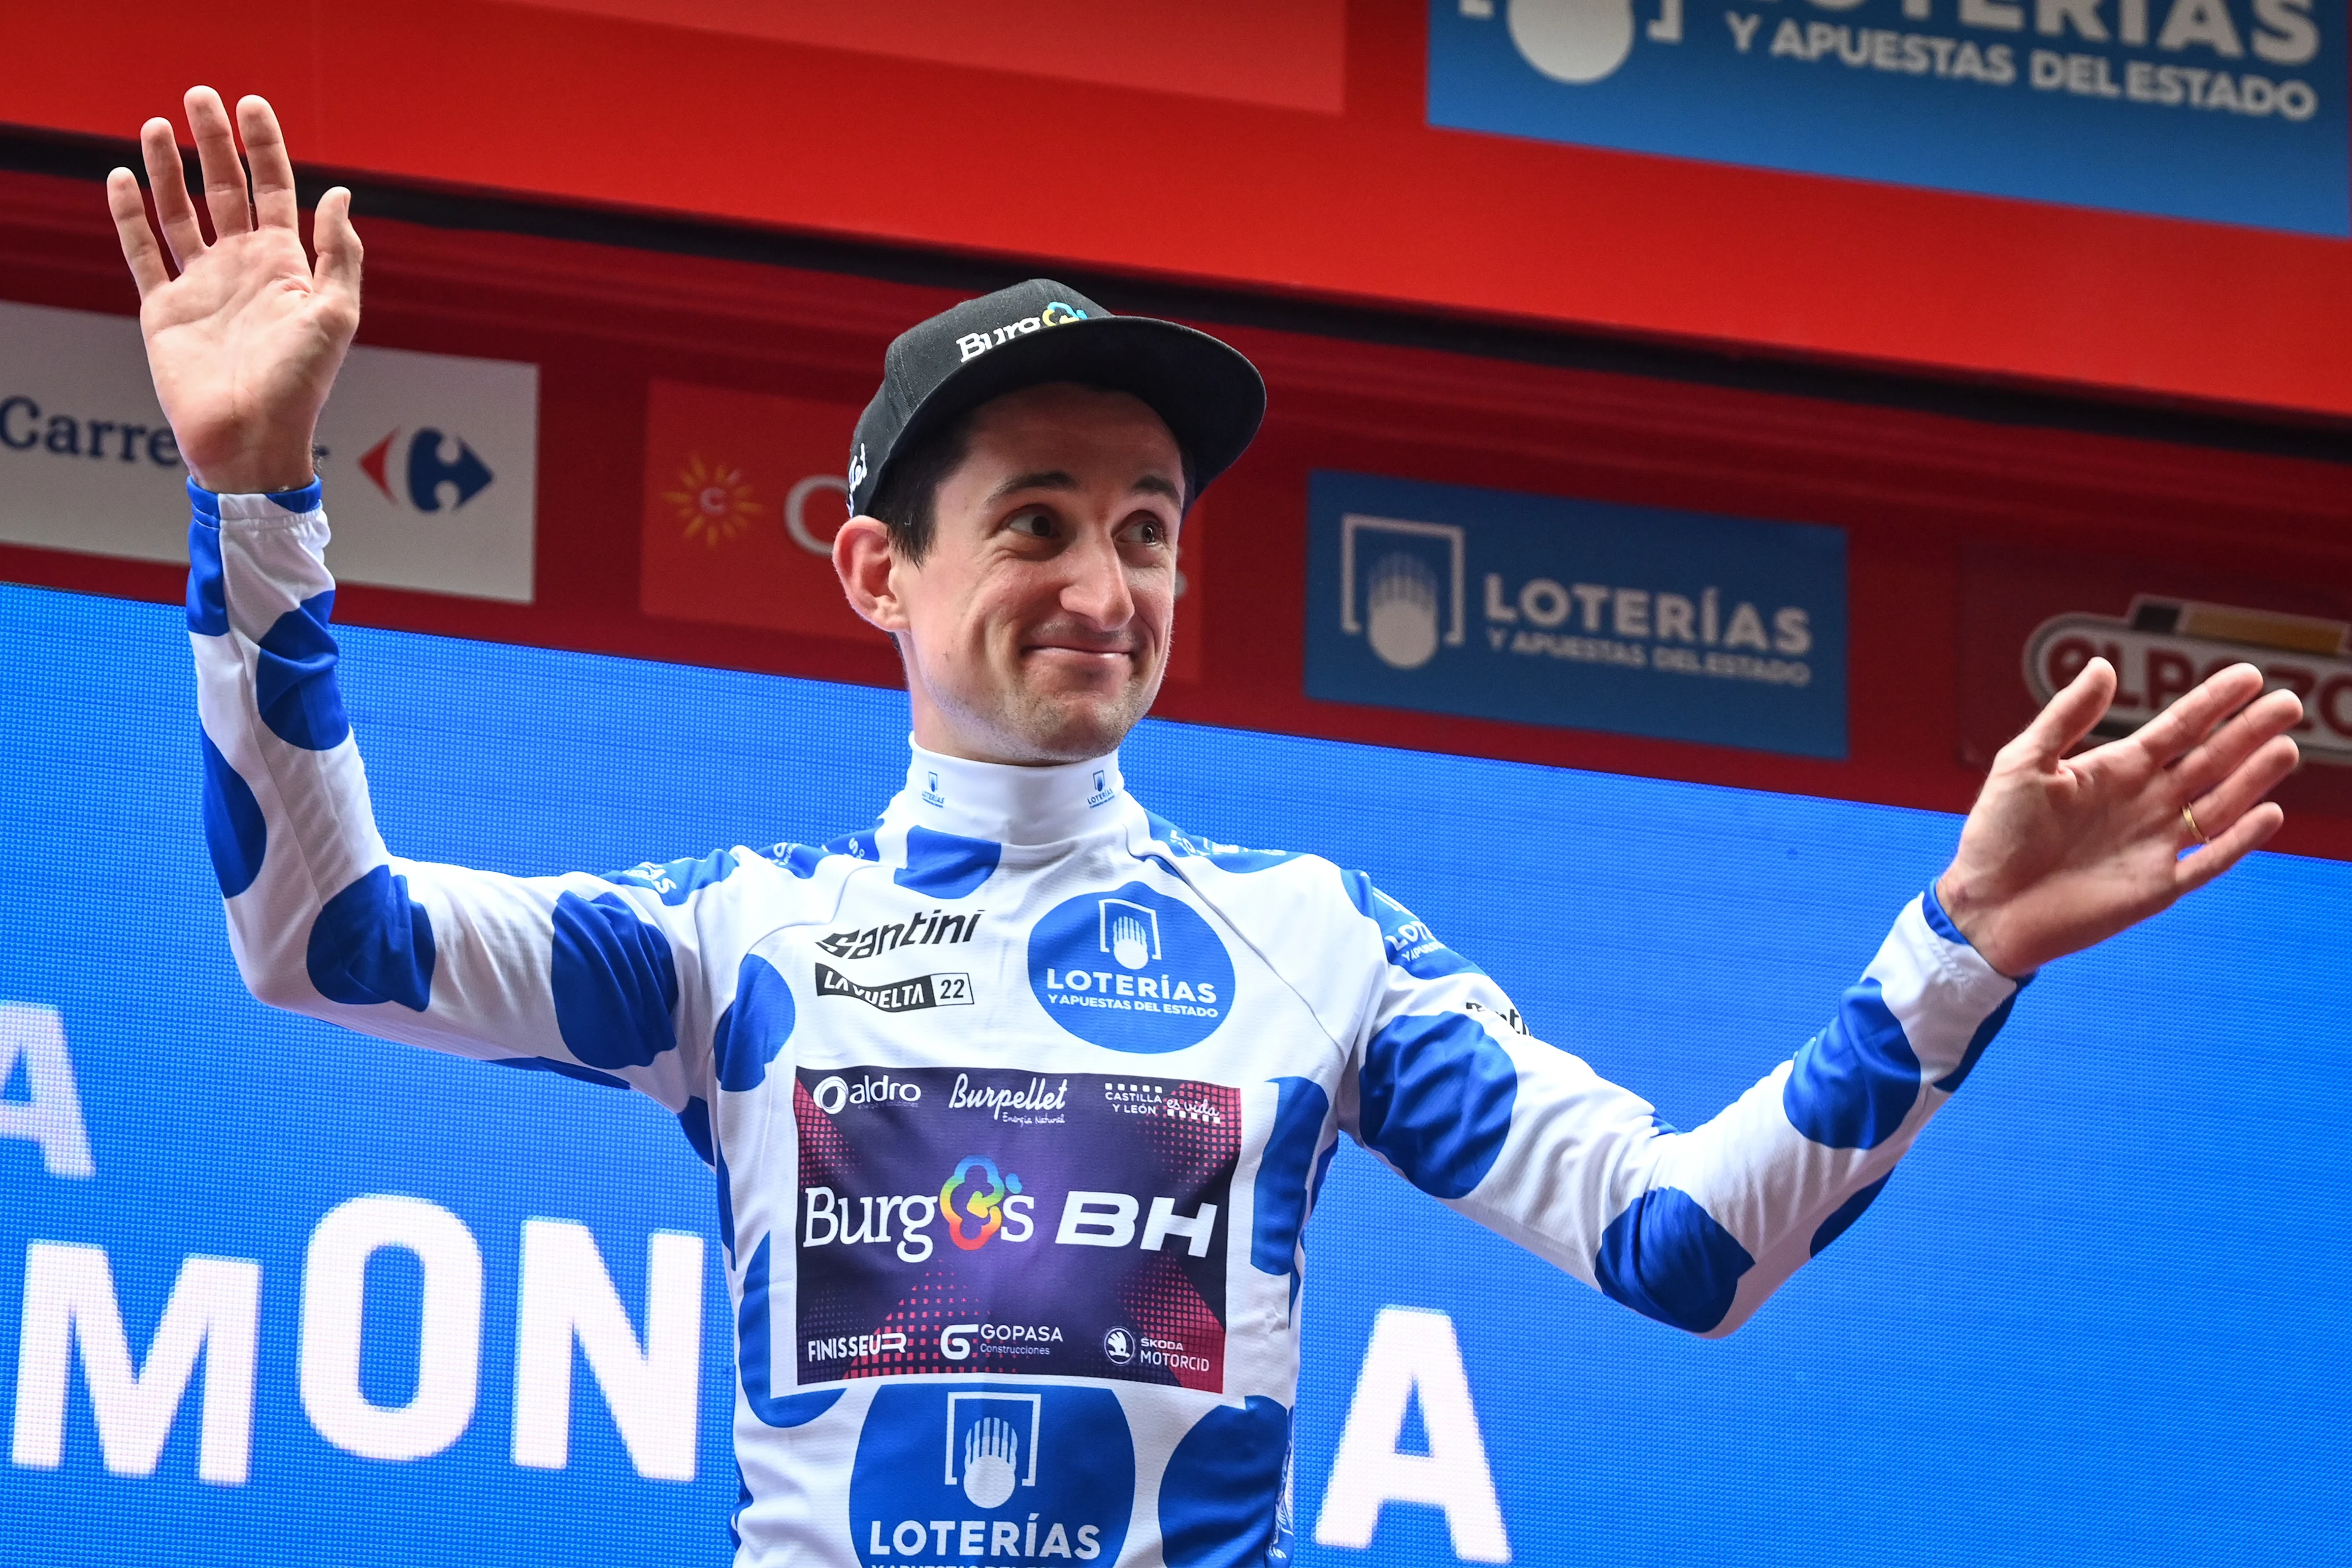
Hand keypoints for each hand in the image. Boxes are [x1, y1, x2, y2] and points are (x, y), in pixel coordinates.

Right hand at [105, 87, 360, 494]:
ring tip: (155, 125)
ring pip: (179, 212)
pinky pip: (142, 252)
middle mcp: (242, 268)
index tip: (251, 104)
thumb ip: (338, 254)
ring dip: (167, 168)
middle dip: (213, 142)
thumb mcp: (336, 316)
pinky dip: (129, 216)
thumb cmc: (301, 386)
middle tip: (198, 95)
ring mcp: (201, 285)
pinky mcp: (164, 308)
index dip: (265, 147)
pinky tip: (122, 178)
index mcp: (286, 266)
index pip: (275, 190)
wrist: (251, 437)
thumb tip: (340, 196)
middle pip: (225, 189)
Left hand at [1936, 659, 2300, 976]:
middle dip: (2249, 732)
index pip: (2178, 728)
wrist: (1986, 905)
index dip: (2213, 702)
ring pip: (2219, 805)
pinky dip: (2238, 840)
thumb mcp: (2023, 763)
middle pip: (2210, 760)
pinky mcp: (2157, 887)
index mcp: (2116, 769)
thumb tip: (2103, 666)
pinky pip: (2208, 861)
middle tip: (2289, 703)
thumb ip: (2065, 717)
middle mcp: (2145, 802)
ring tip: (2286, 747)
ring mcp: (2155, 844)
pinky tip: (2268, 813)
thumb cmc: (1996, 832)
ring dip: (2253, 778)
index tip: (2249, 675)